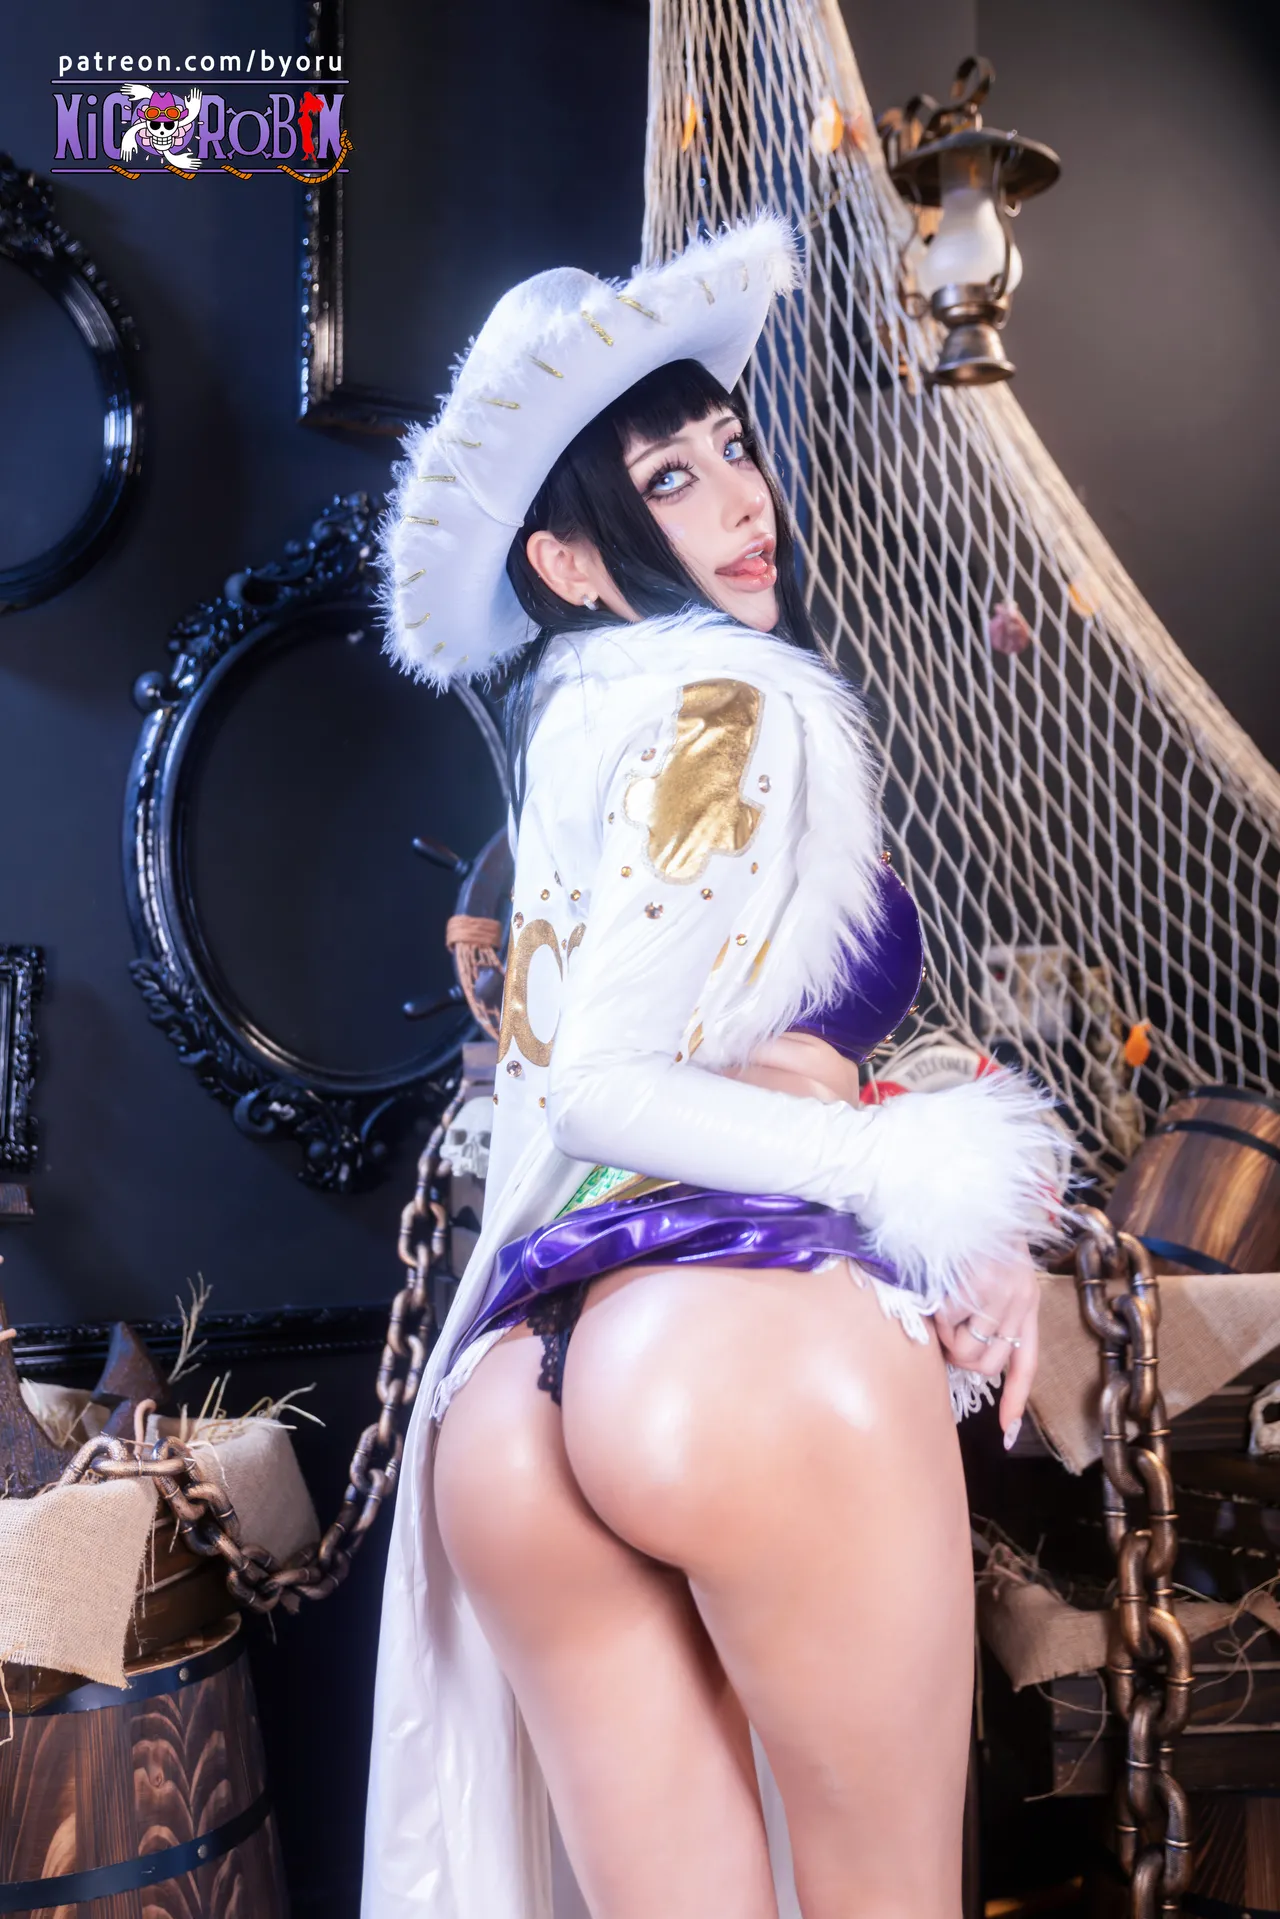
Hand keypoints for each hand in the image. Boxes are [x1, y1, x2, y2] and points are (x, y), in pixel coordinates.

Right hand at [933, 1247, 1039, 1447]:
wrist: (965, 1193)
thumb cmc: (972, 1237)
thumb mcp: (995, 1275)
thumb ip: (988, 1312)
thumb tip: (965, 1355)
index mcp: (1027, 1301)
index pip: (1025, 1362)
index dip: (1014, 1399)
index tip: (1006, 1432)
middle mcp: (1018, 1301)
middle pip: (988, 1366)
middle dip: (963, 1359)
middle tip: (949, 1334)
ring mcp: (997, 1295)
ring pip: (966, 1352)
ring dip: (947, 1338)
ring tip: (943, 1308)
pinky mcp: (973, 1287)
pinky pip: (947, 1325)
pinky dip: (936, 1315)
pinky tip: (939, 1291)